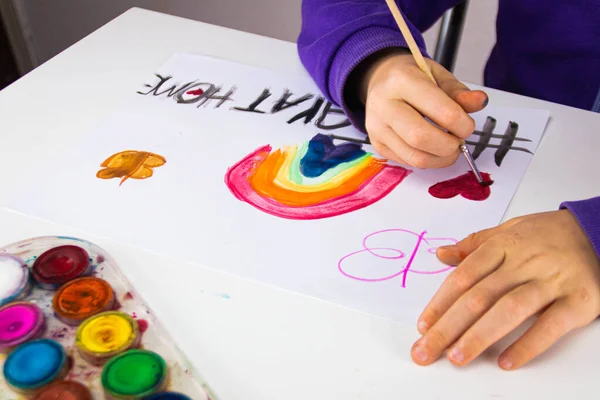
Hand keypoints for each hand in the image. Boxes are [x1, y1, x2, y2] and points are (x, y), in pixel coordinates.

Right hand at [357, 50, 487, 168]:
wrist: (379, 79)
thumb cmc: (411, 76)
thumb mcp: (437, 75)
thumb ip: (458, 92)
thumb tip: (480, 102)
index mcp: (402, 80)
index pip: (440, 111)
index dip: (462, 124)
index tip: (468, 126)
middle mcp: (383, 104)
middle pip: (421, 137)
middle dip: (449, 146)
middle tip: (458, 142)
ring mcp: (376, 127)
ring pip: (414, 156)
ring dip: (440, 159)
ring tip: (449, 149)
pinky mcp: (377, 143)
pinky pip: (407, 162)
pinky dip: (427, 160)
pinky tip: (432, 150)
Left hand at [411, 210, 599, 369]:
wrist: (597, 230)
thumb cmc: (546, 234)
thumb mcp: (507, 231)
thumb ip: (474, 245)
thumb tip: (441, 254)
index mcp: (502, 246)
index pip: (464, 277)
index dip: (440, 302)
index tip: (423, 326)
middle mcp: (523, 263)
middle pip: (479, 297)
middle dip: (448, 327)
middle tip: (426, 351)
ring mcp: (552, 281)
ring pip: (509, 310)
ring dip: (479, 336)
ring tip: (456, 357)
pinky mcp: (579, 300)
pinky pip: (551, 325)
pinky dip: (528, 345)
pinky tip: (506, 362)